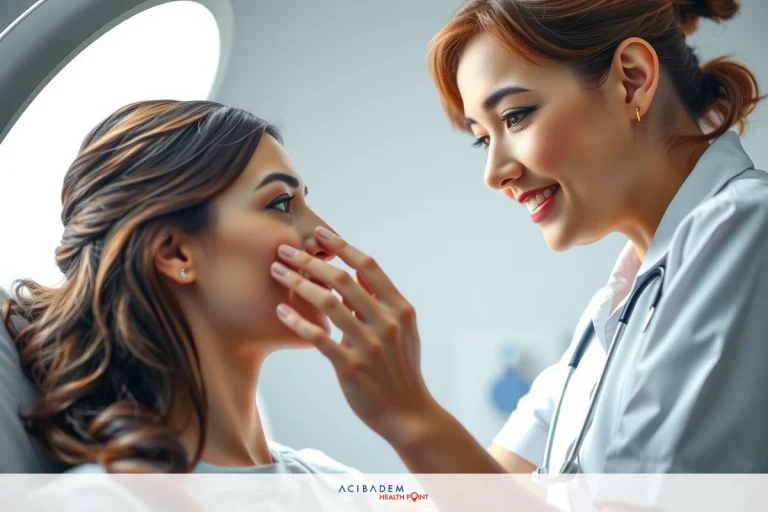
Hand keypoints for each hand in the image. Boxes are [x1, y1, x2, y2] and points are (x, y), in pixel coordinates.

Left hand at [270, 226, 438, 444]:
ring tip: (277, 273)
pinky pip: (318, 337)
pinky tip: (281, 311)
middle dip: (309, 260)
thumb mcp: (402, 332)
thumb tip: (356, 277)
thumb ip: (381, 304)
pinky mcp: (351, 366)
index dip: (343, 246)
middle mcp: (386, 322)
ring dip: (298, 283)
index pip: (369, 267)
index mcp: (399, 309)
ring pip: (328, 303)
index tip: (320, 232)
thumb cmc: (400, 369)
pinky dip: (297, 321)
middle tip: (284, 250)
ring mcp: (369, 344)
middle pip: (342, 280)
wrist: (407, 413)